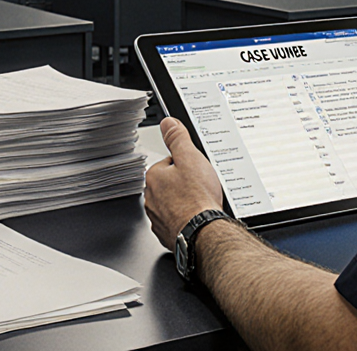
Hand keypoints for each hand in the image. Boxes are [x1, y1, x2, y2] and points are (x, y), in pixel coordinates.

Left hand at [144, 117, 223, 250]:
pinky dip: (186, 219)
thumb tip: (168, 123)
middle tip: (200, 188)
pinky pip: (176, 221)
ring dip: (185, 202)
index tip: (195, 172)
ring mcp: (158, 218)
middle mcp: (151, 198)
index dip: (186, 166)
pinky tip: (197, 217)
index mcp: (153, 177)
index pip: (169, 163)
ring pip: (173, 203)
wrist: (205, 233)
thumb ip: (178, 138)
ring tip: (200, 203)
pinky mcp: (167, 234)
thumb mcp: (190, 158)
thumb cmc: (197, 200)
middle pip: (171, 184)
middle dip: (185, 185)